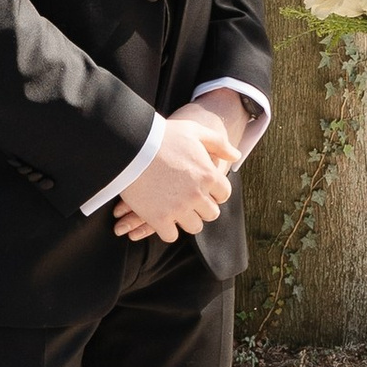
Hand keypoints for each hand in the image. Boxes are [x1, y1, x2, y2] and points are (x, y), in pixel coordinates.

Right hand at [111, 102, 237, 243]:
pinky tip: (162, 219)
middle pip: (211, 213)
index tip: (203, 189)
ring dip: (187, 219)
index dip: (214, 192)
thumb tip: (236, 156)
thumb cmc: (163, 136)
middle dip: (202, 207)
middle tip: (189, 200)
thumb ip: (218, 144)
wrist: (130, 146)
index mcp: (208, 175)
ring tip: (177, 210)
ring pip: (194, 227)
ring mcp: (178, 209)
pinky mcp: (159, 219)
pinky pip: (171, 235)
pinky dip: (167, 229)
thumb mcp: (194, 131)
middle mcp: (197, 195)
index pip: (224, 194)